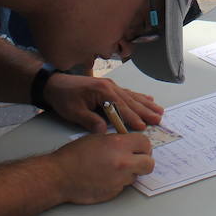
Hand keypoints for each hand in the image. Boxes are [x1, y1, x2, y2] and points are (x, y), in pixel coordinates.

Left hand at [44, 74, 162, 133]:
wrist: (56, 85)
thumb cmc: (64, 98)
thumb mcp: (73, 112)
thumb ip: (89, 120)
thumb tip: (104, 130)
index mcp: (102, 91)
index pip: (120, 106)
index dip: (131, 117)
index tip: (142, 126)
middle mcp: (110, 86)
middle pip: (130, 100)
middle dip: (145, 111)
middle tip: (158, 119)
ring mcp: (111, 86)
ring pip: (132, 96)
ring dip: (146, 104)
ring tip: (159, 110)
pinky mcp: (110, 87)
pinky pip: (128, 93)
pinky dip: (139, 97)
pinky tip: (148, 99)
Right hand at [51, 131, 153, 204]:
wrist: (60, 176)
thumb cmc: (74, 155)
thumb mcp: (97, 138)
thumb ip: (117, 141)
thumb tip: (128, 144)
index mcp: (119, 145)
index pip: (145, 143)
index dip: (143, 146)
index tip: (139, 148)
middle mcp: (123, 162)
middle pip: (149, 164)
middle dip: (144, 161)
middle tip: (136, 160)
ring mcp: (119, 180)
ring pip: (135, 176)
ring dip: (129, 172)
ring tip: (111, 168)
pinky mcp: (114, 193)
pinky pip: (123, 186)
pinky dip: (118, 182)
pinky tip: (104, 177)